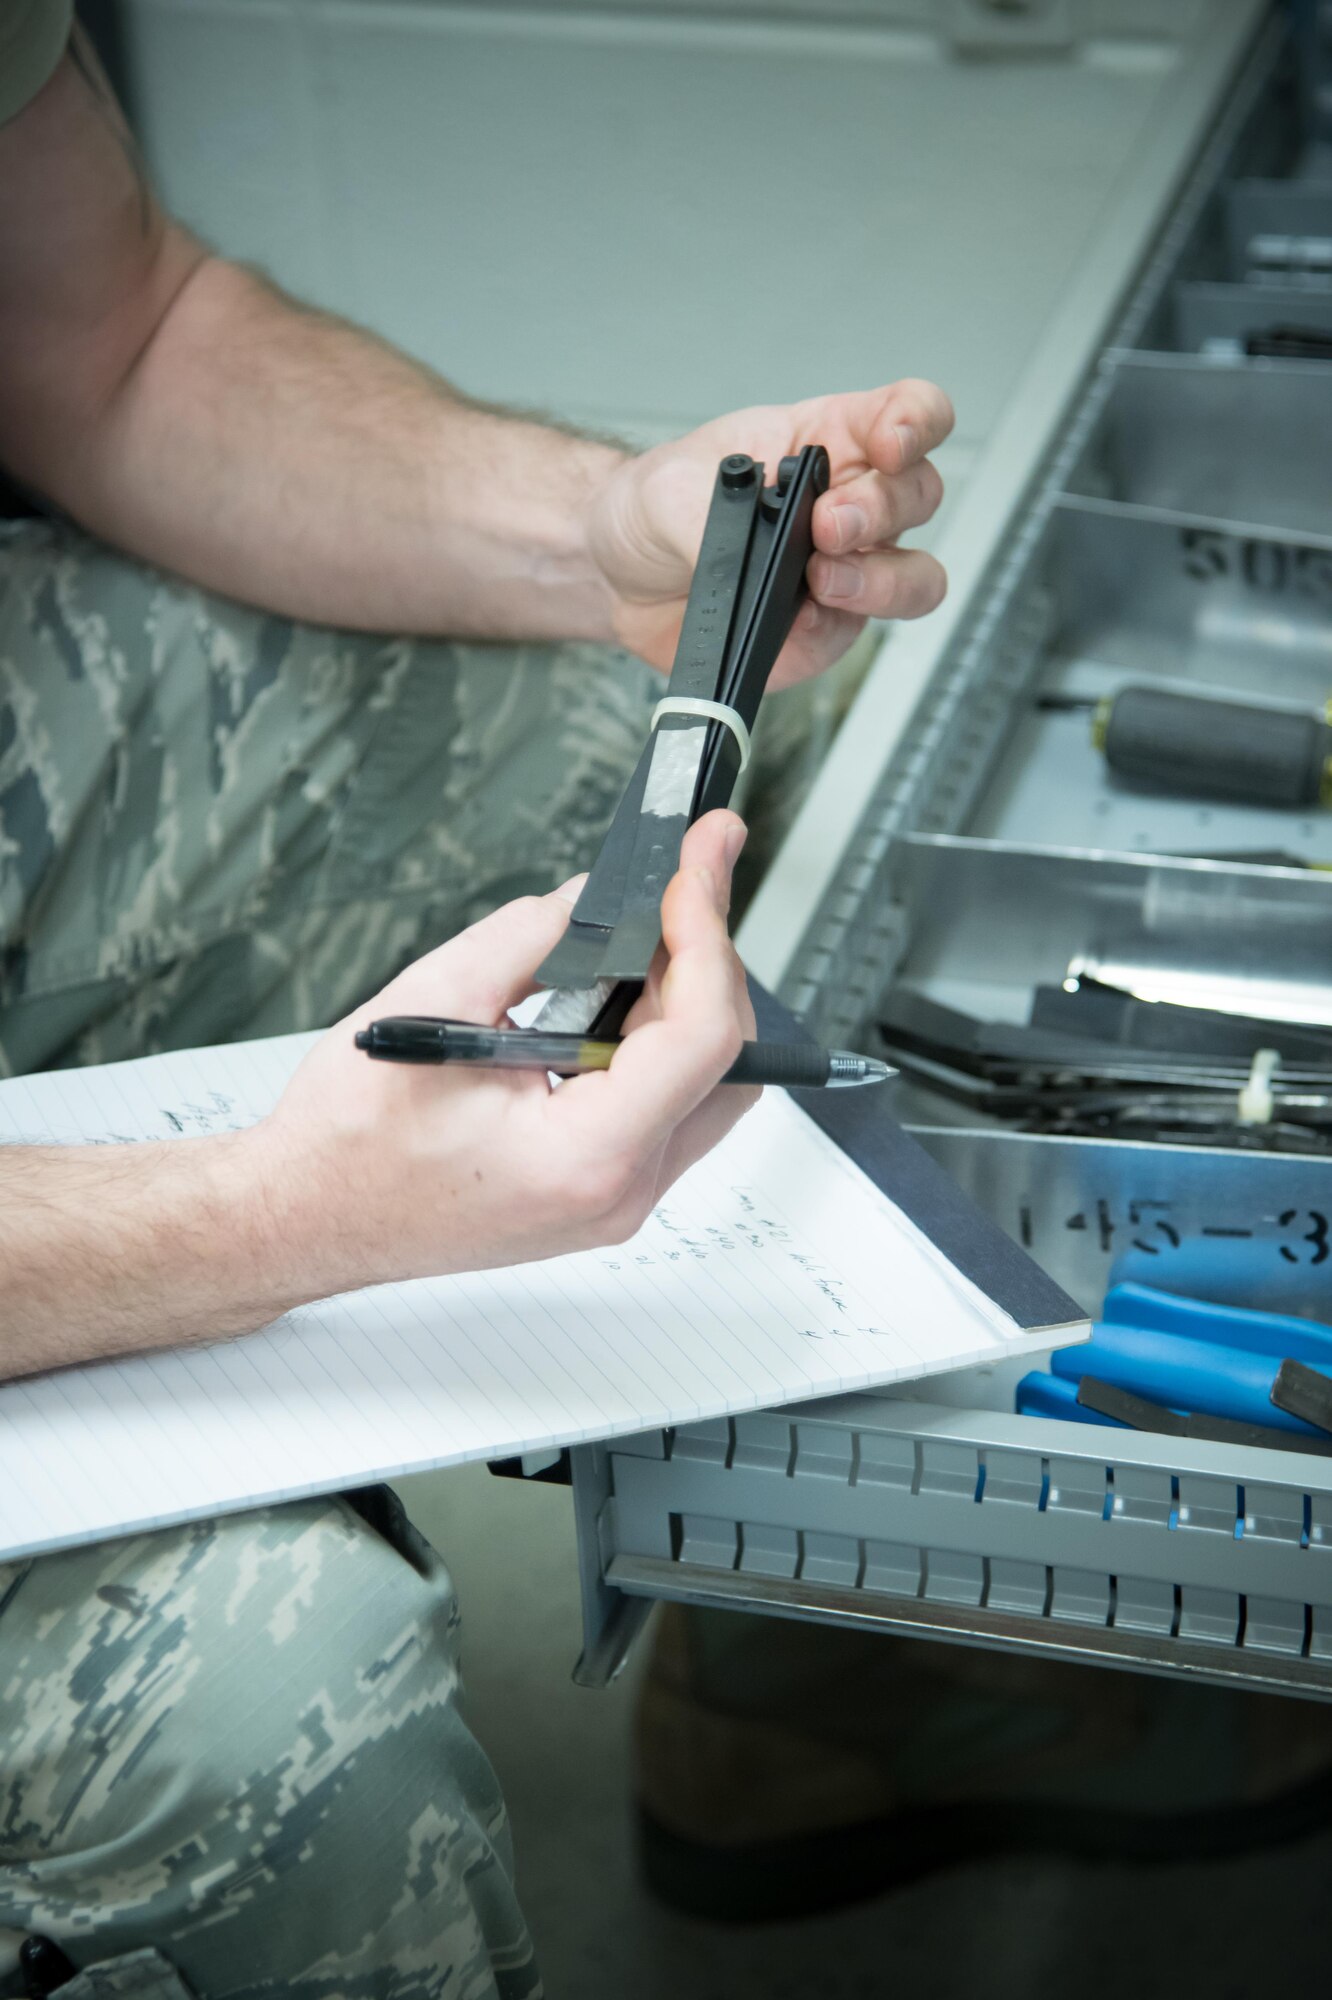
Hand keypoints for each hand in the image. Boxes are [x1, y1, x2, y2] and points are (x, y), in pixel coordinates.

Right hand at [252, 812, 757, 1295]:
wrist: (304, 1219)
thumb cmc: (345, 1143)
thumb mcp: (432, 1004)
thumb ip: (533, 938)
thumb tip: (600, 898)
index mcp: (585, 1157)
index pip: (703, 1038)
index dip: (706, 936)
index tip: (691, 868)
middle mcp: (619, 1194)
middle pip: (726, 1061)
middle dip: (707, 958)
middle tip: (679, 880)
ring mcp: (617, 1202)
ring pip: (710, 1086)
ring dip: (687, 998)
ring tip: (645, 928)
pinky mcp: (603, 1192)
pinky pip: (668, 1109)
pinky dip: (658, 1040)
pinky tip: (620, 990)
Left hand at [586, 381, 953, 687]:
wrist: (624, 578)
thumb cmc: (659, 508)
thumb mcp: (669, 488)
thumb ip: (718, 517)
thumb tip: (750, 558)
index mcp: (829, 439)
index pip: (908, 415)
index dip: (915, 424)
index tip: (889, 445)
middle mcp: (851, 501)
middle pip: (919, 496)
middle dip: (880, 511)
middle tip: (826, 526)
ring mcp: (847, 569)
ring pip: (915, 577)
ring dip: (880, 580)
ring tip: (822, 579)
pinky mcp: (825, 629)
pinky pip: (855, 633)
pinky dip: (829, 629)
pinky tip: (794, 620)